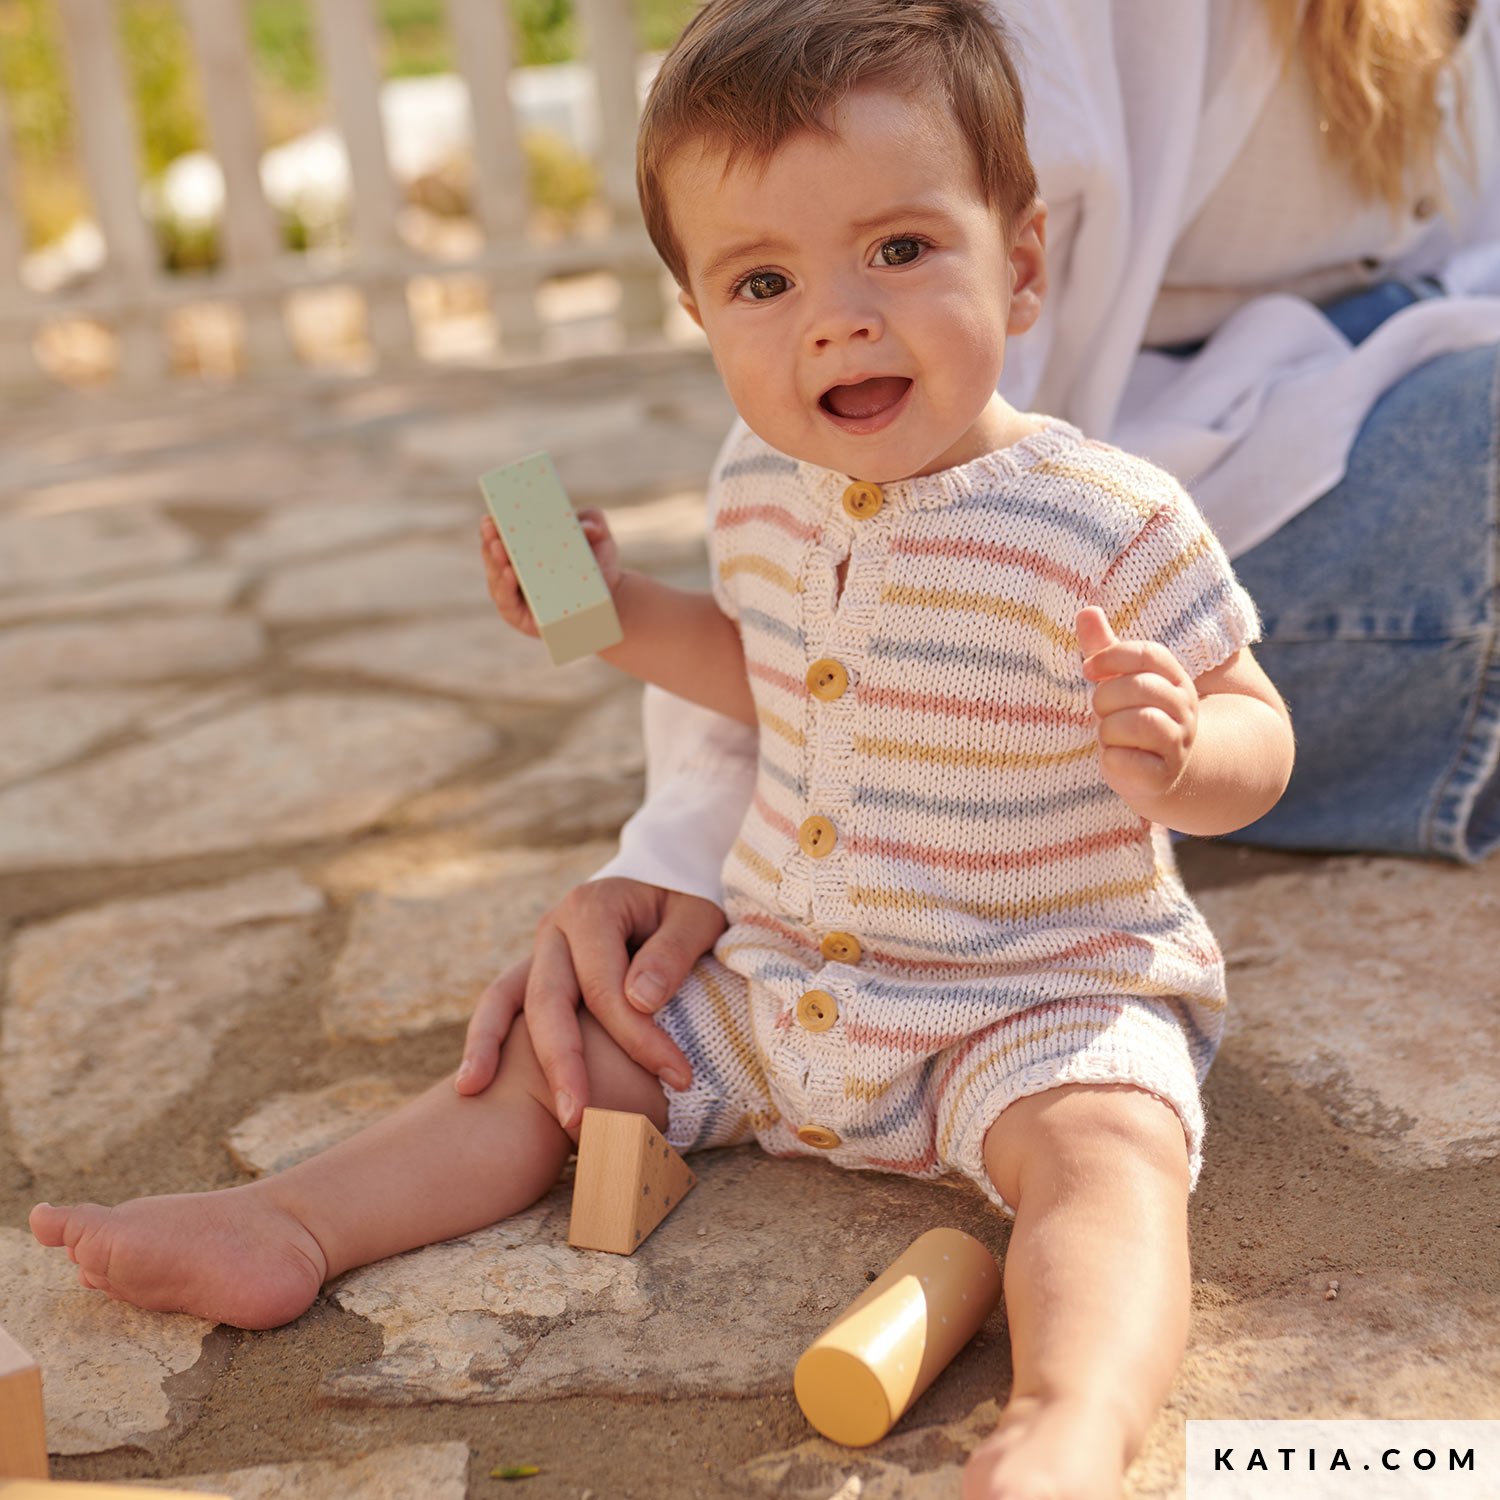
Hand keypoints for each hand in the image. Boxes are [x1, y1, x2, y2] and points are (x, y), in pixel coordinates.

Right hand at [454, 878, 726, 1132]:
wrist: (664, 887)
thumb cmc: (686, 909)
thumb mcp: (697, 919)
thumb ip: (673, 953)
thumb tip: (639, 1001)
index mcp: (594, 908)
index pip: (607, 986)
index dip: (639, 1036)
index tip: (678, 1077)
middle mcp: (556, 928)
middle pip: (549, 998)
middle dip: (562, 1063)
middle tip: (579, 1120)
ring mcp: (539, 950)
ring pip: (505, 998)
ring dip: (491, 1048)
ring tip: (472, 1093)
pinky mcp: (534, 972)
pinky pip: (500, 1005)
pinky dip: (483, 1039)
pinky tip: (470, 1083)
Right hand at [479, 508, 621, 637]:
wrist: (611, 599)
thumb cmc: (598, 564)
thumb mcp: (599, 537)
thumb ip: (594, 520)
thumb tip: (588, 526)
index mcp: (524, 552)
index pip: (500, 538)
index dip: (492, 528)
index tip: (491, 516)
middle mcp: (515, 573)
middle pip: (494, 557)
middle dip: (490, 541)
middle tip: (491, 528)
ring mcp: (516, 596)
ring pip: (497, 578)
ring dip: (495, 562)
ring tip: (499, 547)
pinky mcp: (521, 618)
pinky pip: (508, 603)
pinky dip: (505, 587)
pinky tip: (509, 573)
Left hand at [1077, 606, 1197, 809]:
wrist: (1156, 773)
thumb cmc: (1130, 717)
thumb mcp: (1118, 681)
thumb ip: (1103, 649)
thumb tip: (1086, 610)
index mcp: (1174, 678)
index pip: (1149, 654)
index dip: (1112, 656)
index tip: (1087, 669)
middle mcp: (1183, 708)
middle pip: (1139, 687)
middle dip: (1106, 698)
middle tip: (1102, 712)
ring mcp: (1178, 743)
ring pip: (1140, 723)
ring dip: (1109, 729)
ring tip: (1109, 736)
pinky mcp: (1163, 776)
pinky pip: (1129, 761)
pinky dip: (1111, 760)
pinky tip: (1114, 758)